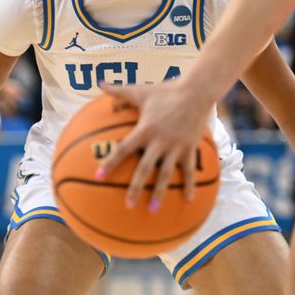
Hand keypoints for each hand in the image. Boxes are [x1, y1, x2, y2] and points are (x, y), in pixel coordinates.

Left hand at [97, 80, 212, 210]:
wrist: (196, 91)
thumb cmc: (165, 91)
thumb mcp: (141, 91)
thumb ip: (119, 92)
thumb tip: (99, 84)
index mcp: (145, 129)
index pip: (123, 149)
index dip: (110, 163)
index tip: (98, 176)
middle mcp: (159, 141)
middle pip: (145, 169)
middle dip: (135, 188)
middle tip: (127, 205)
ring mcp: (176, 147)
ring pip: (166, 174)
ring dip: (159, 193)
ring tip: (152, 210)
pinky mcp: (190, 148)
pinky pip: (189, 171)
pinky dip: (189, 185)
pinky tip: (188, 201)